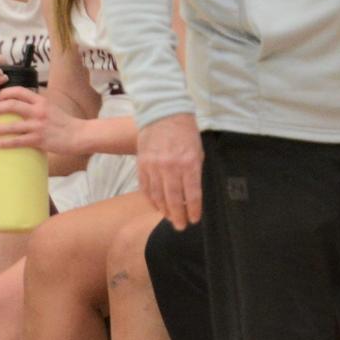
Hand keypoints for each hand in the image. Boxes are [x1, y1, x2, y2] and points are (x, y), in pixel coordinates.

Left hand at [0, 87, 80, 154]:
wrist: (79, 135)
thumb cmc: (65, 123)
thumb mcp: (52, 108)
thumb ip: (37, 106)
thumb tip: (20, 107)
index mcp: (42, 101)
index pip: (19, 91)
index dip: (5, 93)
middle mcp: (39, 111)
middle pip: (11, 105)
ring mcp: (38, 125)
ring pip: (11, 125)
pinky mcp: (39, 140)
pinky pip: (17, 141)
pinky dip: (4, 143)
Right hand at [137, 113, 202, 230]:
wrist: (163, 113)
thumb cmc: (185, 131)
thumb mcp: (198, 150)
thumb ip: (195, 170)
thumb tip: (194, 193)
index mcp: (189, 163)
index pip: (192, 194)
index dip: (194, 210)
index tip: (195, 219)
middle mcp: (171, 167)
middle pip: (174, 200)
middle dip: (178, 216)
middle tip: (181, 226)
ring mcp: (154, 167)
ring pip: (158, 197)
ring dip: (164, 210)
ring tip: (170, 218)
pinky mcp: (142, 165)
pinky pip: (145, 188)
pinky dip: (151, 200)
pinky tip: (156, 206)